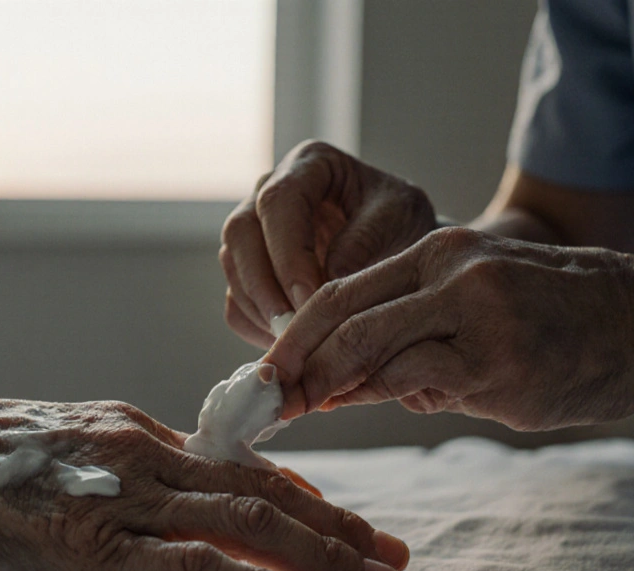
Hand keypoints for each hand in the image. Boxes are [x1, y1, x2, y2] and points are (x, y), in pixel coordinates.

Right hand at [0, 398, 408, 570]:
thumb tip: (131, 515)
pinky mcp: (92, 548)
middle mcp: (135, 454)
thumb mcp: (33, 461)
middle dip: (338, 527)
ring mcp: (118, 498)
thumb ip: (93, 480)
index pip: (234, 468)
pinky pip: (196, 565)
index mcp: (121, 435)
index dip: (300, 499)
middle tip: (396, 558)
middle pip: (263, 491)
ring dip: (325, 554)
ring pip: (248, 522)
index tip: (344, 525)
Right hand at [220, 140, 435, 347]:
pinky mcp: (249, 270)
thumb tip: (327, 277)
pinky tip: (291, 344)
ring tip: (297, 341)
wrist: (400, 245)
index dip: (288, 253)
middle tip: (292, 328)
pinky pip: (236, 300)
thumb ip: (366, 239)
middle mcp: (269, 191)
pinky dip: (256, 327)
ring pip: (232, 268)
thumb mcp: (401, 217)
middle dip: (263, 286)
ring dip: (259, 309)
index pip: (278, 203)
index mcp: (308, 164)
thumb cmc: (401, 221)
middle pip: (240, 233)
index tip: (311, 297)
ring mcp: (253, 231)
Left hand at [265, 228, 633, 430]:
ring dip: (331, 388)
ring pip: (377, 354)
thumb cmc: (559, 314)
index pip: (341, 291)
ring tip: (304, 409)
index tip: (264, 371)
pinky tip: (382, 405)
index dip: (294, 334)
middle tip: (265, 401)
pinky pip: (427, 387)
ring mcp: (480, 320)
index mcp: (439, 253)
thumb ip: (413, 332)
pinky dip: (393, 400)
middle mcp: (453, 276)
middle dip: (295, 364)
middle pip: (344, 318)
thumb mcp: (479, 300)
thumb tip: (350, 383)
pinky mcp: (504, 368)